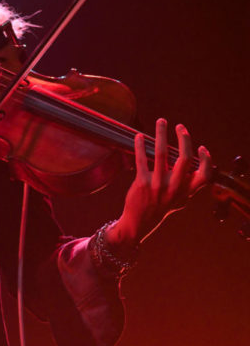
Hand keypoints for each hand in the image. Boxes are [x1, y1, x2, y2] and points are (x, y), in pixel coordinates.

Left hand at [106, 119, 211, 251]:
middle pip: (185, 159)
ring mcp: (158, 185)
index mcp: (186, 192)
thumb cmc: (161, 207)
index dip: (206, 161)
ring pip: (162, 153)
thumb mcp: (179, 201)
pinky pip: (141, 159)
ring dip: (161, 133)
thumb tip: (196, 165)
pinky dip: (140, 145)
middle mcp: (175, 188)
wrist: (139, 223)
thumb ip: (188, 185)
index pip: (204, 176)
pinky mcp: (142, 183)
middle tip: (180, 127)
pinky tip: (138, 136)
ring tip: (161, 121)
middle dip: (184, 139)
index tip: (202, 148)